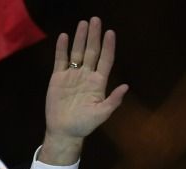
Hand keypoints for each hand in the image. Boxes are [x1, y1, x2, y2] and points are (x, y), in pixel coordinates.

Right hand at [41, 17, 129, 165]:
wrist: (65, 131)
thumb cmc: (85, 124)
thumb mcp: (102, 114)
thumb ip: (113, 100)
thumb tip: (126, 86)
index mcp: (98, 83)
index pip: (105, 60)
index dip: (108, 46)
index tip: (111, 32)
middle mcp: (87, 75)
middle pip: (91, 51)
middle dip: (94, 36)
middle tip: (96, 20)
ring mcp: (73, 75)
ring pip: (77, 52)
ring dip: (80, 38)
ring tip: (83, 23)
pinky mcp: (58, 78)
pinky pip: (61, 60)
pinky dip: (62, 48)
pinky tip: (64, 36)